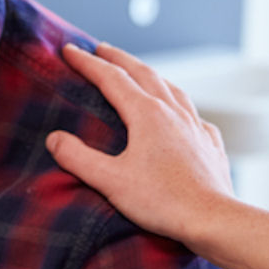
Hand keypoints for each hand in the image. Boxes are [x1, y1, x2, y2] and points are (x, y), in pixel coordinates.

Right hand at [47, 42, 236, 247]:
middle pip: (143, 73)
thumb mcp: (111, 181)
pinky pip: (193, 115)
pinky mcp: (209, 145)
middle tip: (101, 48)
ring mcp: (195, 126)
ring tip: (139, 71)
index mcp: (147, 114)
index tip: (69, 49)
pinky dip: (180, 105)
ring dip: (150, 74)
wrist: (214, 219)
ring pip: (171, 88)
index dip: (87, 62)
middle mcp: (173, 112)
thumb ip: (78, 158)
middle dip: (119, 58)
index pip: (111, 78)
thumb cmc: (164, 202)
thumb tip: (55, 139)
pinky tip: (181, 113)